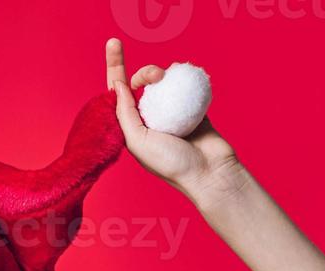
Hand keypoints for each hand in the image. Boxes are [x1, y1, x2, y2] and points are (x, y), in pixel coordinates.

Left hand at [105, 38, 243, 201]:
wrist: (210, 172)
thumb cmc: (172, 164)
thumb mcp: (138, 142)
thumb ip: (125, 114)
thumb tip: (117, 85)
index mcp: (132, 128)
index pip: (118, 93)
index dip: (115, 66)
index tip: (114, 43)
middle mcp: (150, 119)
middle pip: (141, 84)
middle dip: (144, 73)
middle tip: (156, 76)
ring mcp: (172, 113)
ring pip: (164, 82)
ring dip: (165, 75)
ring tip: (170, 78)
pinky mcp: (193, 108)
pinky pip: (187, 85)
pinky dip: (186, 78)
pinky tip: (189, 76)